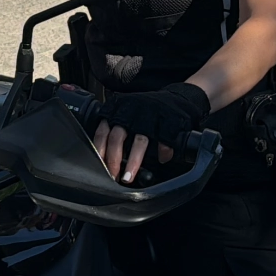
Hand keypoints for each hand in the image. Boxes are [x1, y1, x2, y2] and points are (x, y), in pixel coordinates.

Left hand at [93, 83, 210, 183]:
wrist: (174, 98)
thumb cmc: (144, 113)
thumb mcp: (125, 115)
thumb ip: (113, 132)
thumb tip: (105, 160)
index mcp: (116, 110)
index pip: (102, 133)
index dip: (100, 152)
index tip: (101, 169)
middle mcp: (130, 112)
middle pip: (117, 138)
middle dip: (114, 160)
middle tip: (114, 177)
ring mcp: (149, 116)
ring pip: (139, 141)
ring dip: (133, 161)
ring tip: (129, 176)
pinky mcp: (167, 120)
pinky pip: (164, 139)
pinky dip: (163, 152)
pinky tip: (162, 160)